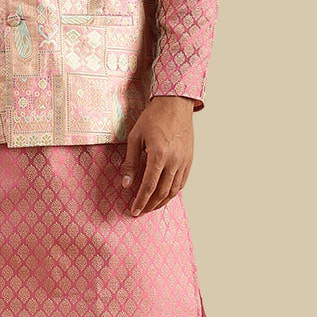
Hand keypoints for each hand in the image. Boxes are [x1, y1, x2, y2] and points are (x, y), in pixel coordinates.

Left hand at [121, 95, 194, 216]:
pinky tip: (165, 196)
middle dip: (150, 205)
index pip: (149, 186)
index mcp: (158, 155)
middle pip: (162, 192)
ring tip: (152, 207)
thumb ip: (131, 162)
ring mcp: (184, 161)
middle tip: (141, 212)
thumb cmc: (153, 118)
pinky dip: (173, 192)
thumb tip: (126, 184)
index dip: (141, 201)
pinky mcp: (189, 159)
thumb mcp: (135, 137)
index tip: (134, 211)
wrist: (175, 104)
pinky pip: (182, 182)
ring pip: (174, 190)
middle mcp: (174, 160)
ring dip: (162, 202)